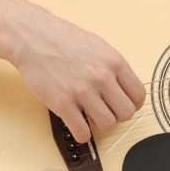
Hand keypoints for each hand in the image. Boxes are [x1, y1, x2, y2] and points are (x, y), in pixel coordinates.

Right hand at [2, 2, 146, 142]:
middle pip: (126, 113)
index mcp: (114, 61)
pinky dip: (82, 133)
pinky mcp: (62, 103)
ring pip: (107, 124)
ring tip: (89, 115)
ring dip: (99, 123)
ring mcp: (82, 91)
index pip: (138, 95)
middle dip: (117, 115)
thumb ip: (113, 67)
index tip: (122, 105)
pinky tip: (77, 124)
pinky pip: (82, 132)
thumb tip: (124, 88)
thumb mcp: (98, 46)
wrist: (31, 37)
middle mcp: (101, 77)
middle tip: (105, 111)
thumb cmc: (62, 39)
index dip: (132, 104)